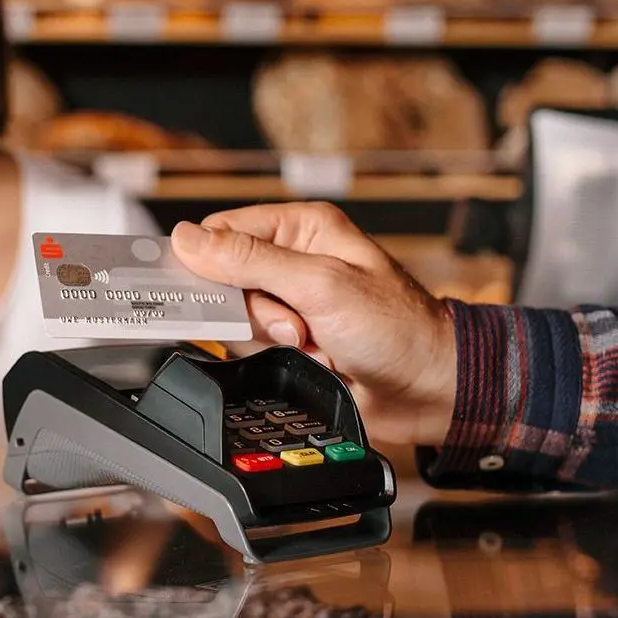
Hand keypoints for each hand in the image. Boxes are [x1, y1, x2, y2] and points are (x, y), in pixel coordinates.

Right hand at [171, 202, 457, 447]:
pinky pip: (252, 346)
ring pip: (236, 318)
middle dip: (252, 311)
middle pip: (223, 279)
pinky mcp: (290, 339)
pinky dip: (276, 357)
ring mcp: (290, 302)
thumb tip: (188, 239)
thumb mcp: (319, 284)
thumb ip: (249, 261)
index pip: (222, 232)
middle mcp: (292, 260)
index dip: (208, 262)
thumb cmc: (397, 329)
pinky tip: (312, 357)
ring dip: (268, 338)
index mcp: (301, 228)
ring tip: (312, 341)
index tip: (209, 291)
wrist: (430, 390)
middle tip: (291, 323)